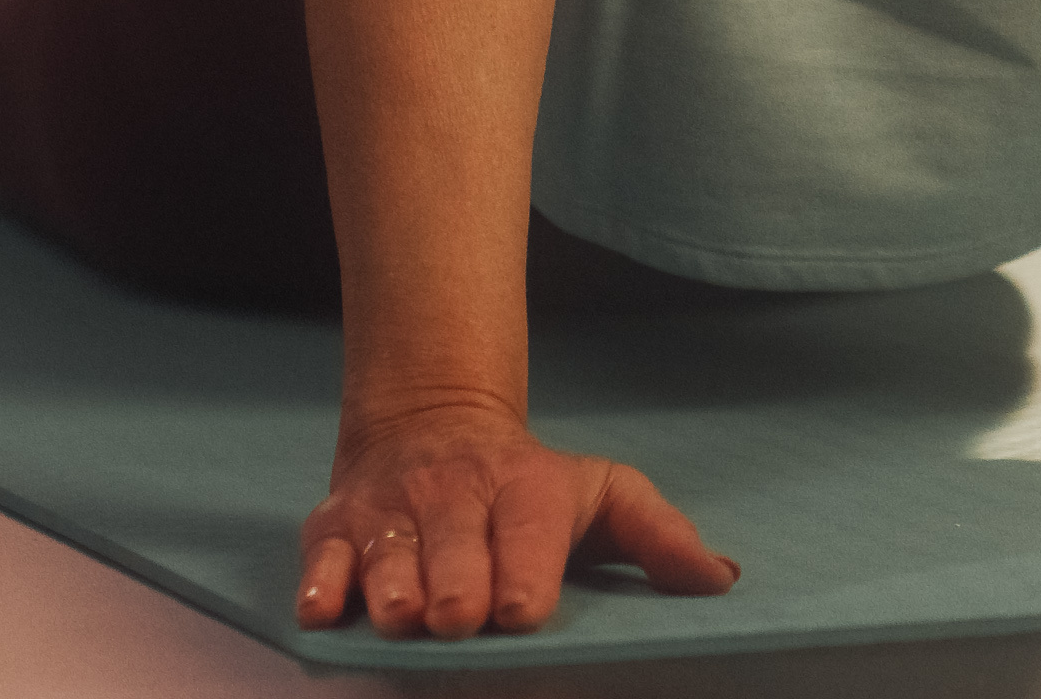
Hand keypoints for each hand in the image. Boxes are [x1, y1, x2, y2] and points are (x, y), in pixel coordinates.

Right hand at [293, 401, 737, 638]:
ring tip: (401, 614)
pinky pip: (322, 554)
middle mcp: (454, 497)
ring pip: (387, 551)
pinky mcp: (337, 527)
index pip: (527, 530)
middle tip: (459, 615)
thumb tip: (721, 580)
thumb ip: (660, 535)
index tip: (521, 610)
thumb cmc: (529, 484)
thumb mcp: (602, 494)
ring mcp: (391, 512)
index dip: (524, 570)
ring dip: (391, 584)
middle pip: (453, 542)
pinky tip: (322, 607)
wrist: (431, 424)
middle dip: (456, 581)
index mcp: (524, 490)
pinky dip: (320, 580)